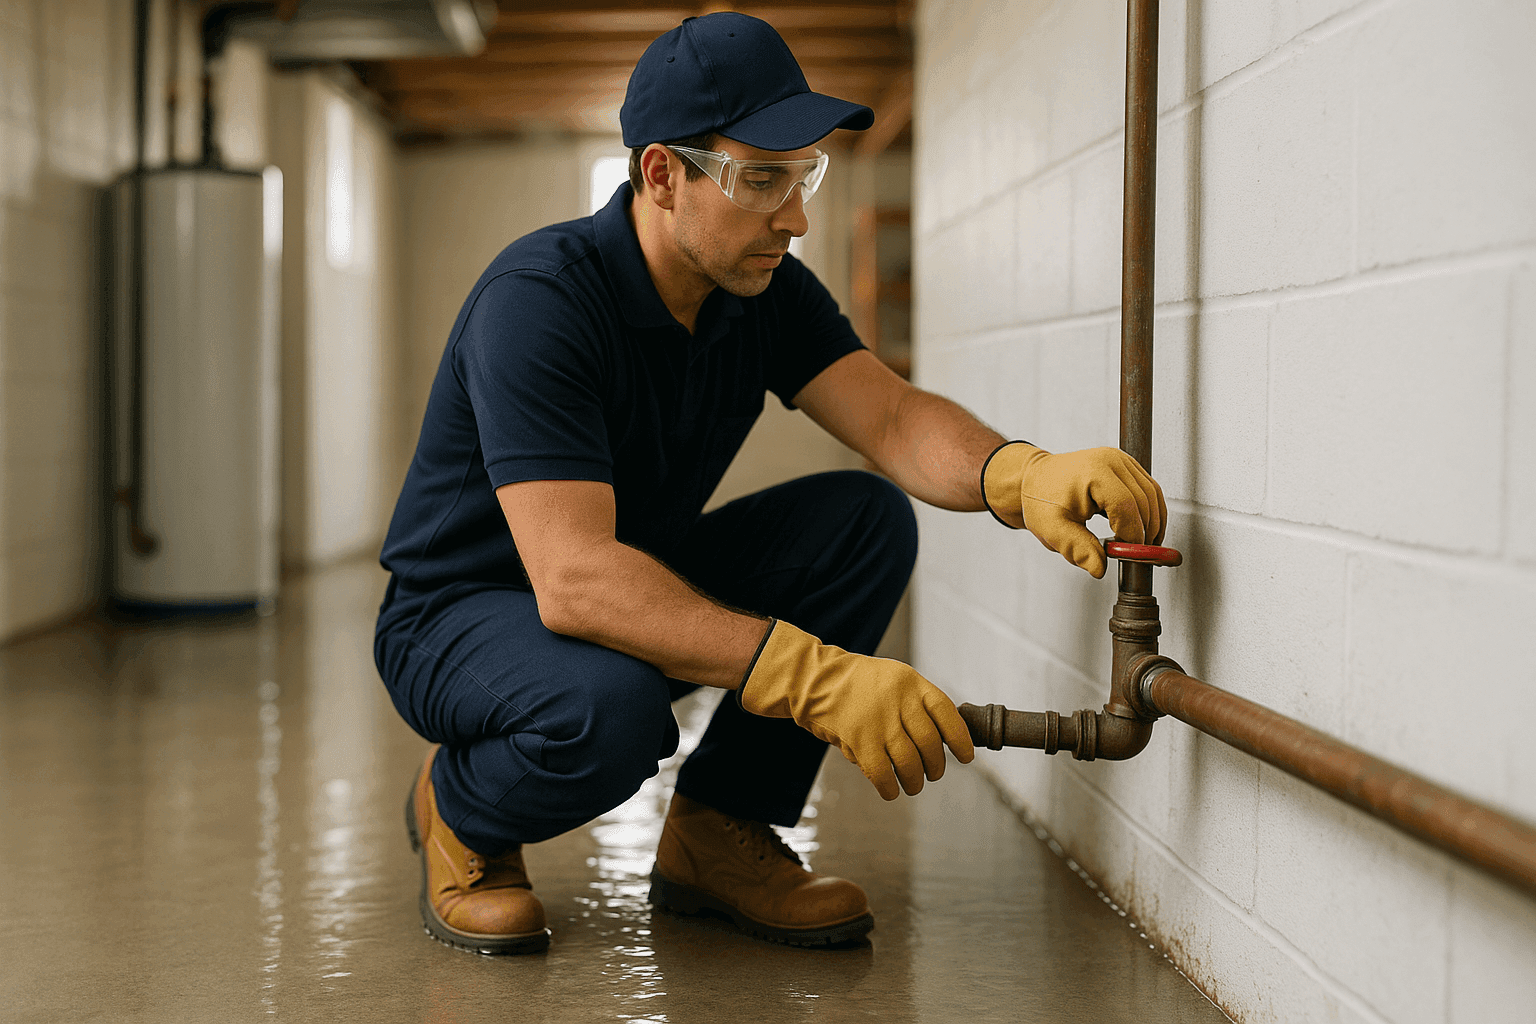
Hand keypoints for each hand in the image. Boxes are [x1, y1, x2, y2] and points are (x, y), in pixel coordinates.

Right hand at [738, 620, 974, 799]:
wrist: (813, 679)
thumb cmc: (855, 684)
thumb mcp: (892, 679)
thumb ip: (915, 704)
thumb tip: (941, 741)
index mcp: (911, 682)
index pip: (947, 714)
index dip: (960, 739)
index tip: (966, 757)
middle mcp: (899, 700)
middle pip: (931, 744)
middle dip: (936, 766)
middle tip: (933, 774)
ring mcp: (879, 720)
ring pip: (910, 762)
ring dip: (915, 781)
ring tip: (913, 785)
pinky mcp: (860, 739)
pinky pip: (883, 773)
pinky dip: (890, 787)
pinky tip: (891, 790)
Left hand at [982, 442, 1165, 577]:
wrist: (1036, 479)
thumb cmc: (1041, 499)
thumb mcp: (1053, 529)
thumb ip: (1077, 549)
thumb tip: (1099, 568)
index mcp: (1094, 472)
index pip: (1127, 508)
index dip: (1132, 535)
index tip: (1127, 554)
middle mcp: (1112, 460)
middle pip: (1144, 501)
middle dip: (1145, 532)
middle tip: (1134, 554)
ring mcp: (1121, 459)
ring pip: (1153, 495)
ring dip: (1153, 523)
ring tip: (1140, 545)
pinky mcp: (1126, 465)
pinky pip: (1150, 489)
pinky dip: (1151, 511)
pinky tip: (1142, 529)